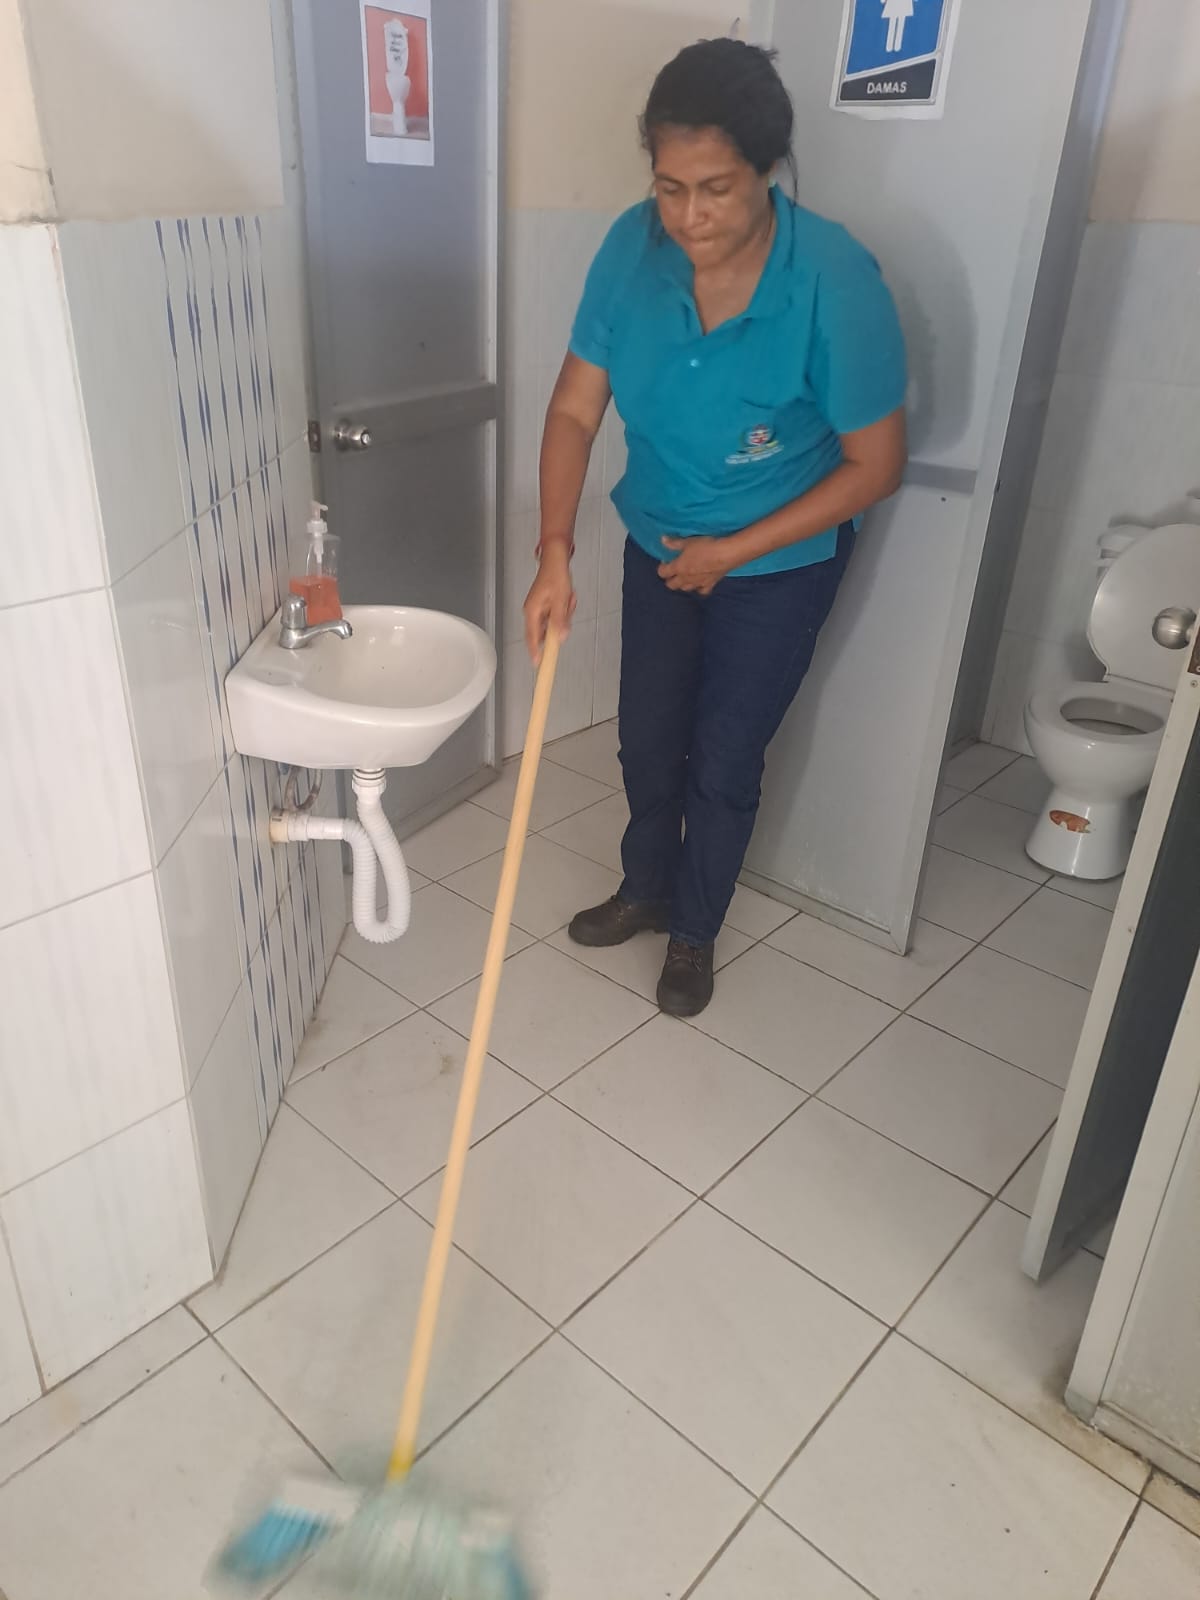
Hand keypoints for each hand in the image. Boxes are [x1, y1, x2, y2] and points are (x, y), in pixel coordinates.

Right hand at [523, 545, 575, 662]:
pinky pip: (556, 615)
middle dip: (560, 623)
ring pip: (554, 623)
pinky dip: (564, 609)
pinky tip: (566, 598)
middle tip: (566, 606)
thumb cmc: (556, 575)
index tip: (538, 664)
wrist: (555, 559)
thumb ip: (560, 620)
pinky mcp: (545, 606)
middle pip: (546, 631)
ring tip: (567, 598)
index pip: (532, 638)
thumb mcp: (561, 599)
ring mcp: (539, 609)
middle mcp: (532, 612)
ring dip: (564, 613)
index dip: (535, 652)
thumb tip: (561, 638)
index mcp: (532, 611)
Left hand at [658, 536, 732, 593]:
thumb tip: (663, 540)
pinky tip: (700, 583)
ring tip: (685, 576)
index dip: (662, 567)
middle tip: (674, 570)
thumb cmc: (705, 546)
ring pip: (685, 589)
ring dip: (682, 584)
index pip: (663, 573)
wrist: (725, 554)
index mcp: (678, 568)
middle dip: (670, 579)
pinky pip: (702, 591)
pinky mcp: (710, 585)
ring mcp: (697, 583)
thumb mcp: (688, 542)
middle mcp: (686, 579)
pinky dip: (699, 588)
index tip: (666, 560)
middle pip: (672, 585)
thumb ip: (674, 543)